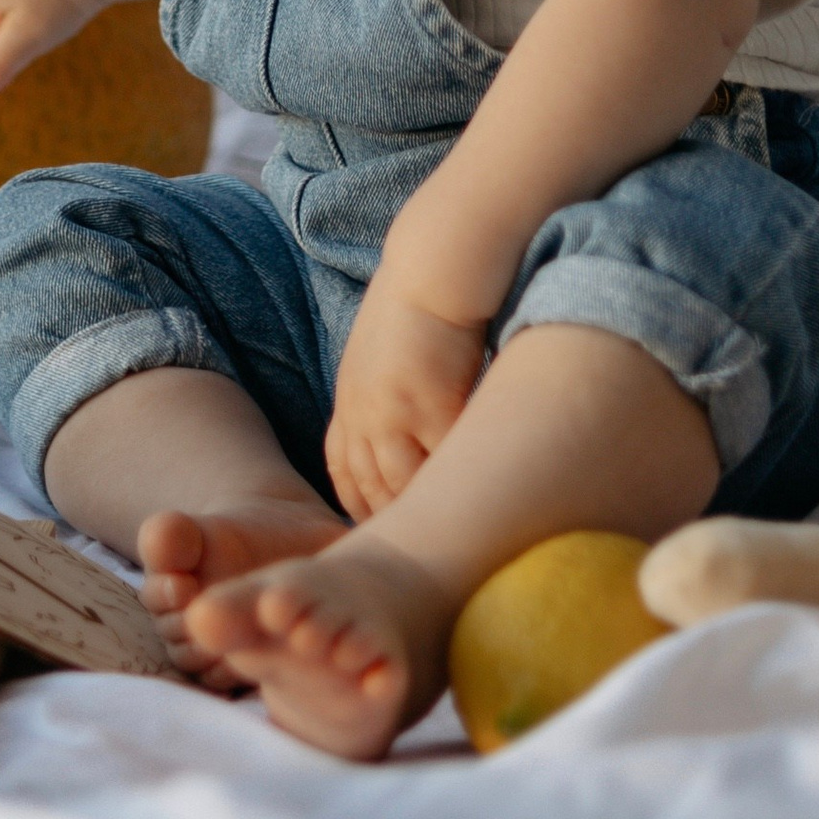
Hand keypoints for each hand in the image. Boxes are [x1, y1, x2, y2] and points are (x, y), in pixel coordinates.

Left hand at [325, 277, 485, 519]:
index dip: (358, 505)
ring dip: (421, 511)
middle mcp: (362, 412)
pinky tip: (474, 501)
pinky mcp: (430, 406)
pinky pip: (445, 460)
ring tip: (445, 539)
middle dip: (387, 519)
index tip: (379, 531)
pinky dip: (457, 483)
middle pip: (369, 486)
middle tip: (412, 552)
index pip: (343, 469)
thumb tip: (402, 427)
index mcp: (349, 399)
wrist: (432, 267)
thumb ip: (381, 394)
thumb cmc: (417, 303)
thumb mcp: (379, 353)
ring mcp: (392, 413)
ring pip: (403, 485)